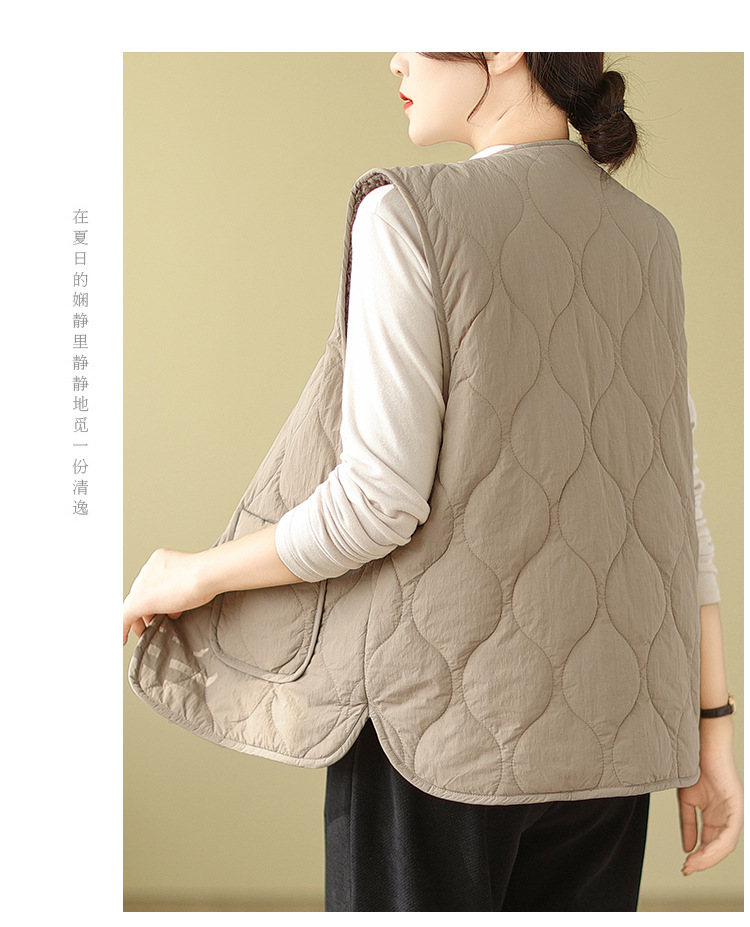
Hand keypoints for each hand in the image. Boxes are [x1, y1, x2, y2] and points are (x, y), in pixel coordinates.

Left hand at [123, 547, 215, 645]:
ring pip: (135, 605)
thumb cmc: (207, 576)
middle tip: (155, 623)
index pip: (153, 583)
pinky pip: (125, 617)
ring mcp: (141, 584)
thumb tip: (174, 610)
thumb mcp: (192, 580)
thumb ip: (180, 590)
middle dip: (148, 611)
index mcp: (160, 560)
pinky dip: (122, 629)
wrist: (205, 574)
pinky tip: (122, 640)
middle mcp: (147, 570)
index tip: (165, 609)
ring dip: (140, 620)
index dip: (158, 598)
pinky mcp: (138, 601)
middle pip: (142, 594)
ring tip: (148, 631)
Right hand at [678, 731, 742, 874]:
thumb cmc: (694, 765)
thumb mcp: (688, 800)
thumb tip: (688, 847)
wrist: (700, 742)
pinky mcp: (737, 805)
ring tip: (694, 863)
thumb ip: (689, 823)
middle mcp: (728, 815)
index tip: (685, 865)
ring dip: (709, 857)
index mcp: (717, 814)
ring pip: (726, 844)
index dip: (699, 856)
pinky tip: (705, 851)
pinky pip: (730, 833)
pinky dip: (717, 845)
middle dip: (703, 860)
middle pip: (719, 846)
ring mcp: (735, 811)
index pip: (711, 842)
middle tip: (688, 869)